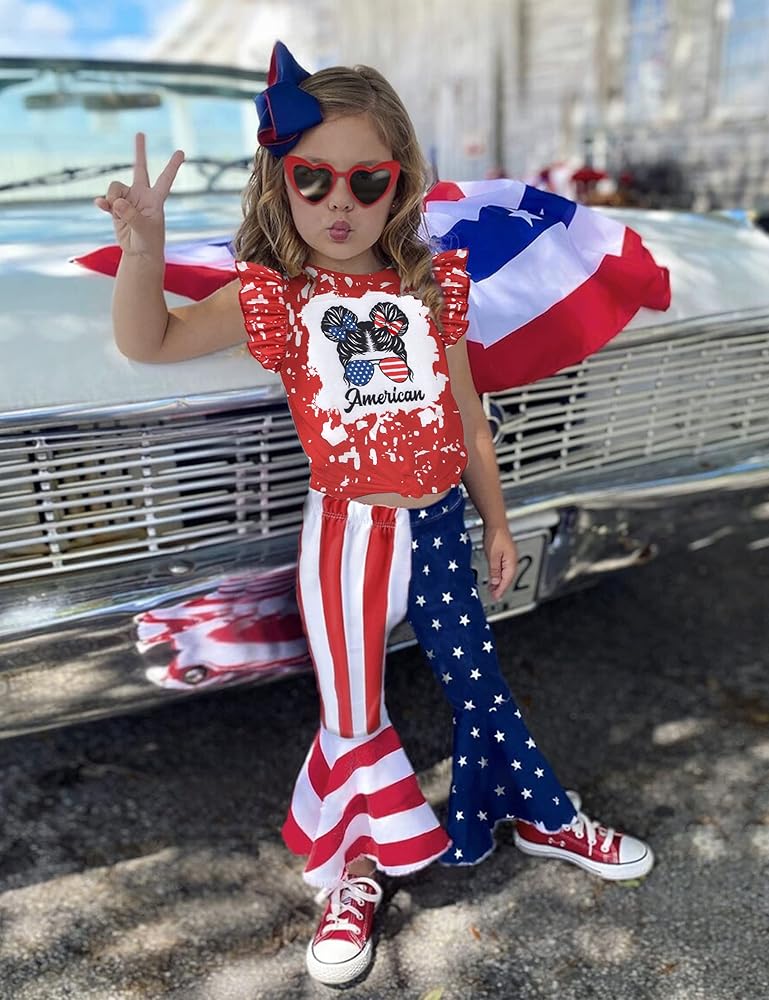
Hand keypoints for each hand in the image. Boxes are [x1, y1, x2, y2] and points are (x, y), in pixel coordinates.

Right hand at [93, 131, 184, 258]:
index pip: (165, 179)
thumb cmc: (149, 242)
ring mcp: (128, 200)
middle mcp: (142, 195)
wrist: (139, 254)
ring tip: (118, 213)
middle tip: (140, 133)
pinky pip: (106, 199)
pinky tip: (101, 206)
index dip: (172, 166)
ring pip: (115, 187)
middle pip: (140, 168)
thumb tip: (117, 203)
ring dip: (112, 198)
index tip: (181, 151)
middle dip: (140, 151)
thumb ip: (131, 216)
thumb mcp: (144, 230)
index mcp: (155, 199)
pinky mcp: (116, 207)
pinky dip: (103, 203)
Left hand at [483, 524, 517, 600]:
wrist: (495, 523)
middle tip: (493, 596)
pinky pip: (503, 568)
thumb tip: (495, 583)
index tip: (495, 597)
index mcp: (511, 562)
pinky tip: (494, 576)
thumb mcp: (492, 556)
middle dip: (501, 588)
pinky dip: (499, 574)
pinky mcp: (506, 553)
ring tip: (492, 589)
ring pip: (505, 574)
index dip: (500, 590)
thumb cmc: (495, 536)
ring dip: (499, 582)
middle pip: (507, 578)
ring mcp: (510, 557)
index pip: (506, 581)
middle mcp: (512, 560)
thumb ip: (494, 571)